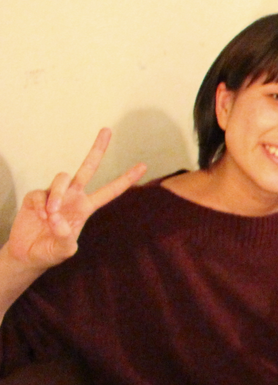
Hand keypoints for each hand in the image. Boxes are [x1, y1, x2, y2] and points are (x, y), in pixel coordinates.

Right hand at [4, 129, 145, 270]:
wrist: (26, 255)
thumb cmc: (50, 251)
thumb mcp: (64, 250)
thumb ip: (65, 238)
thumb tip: (58, 219)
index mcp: (86, 207)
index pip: (110, 191)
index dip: (126, 178)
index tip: (144, 165)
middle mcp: (73, 196)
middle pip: (88, 167)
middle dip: (97, 148)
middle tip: (108, 129)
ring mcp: (54, 194)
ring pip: (62, 179)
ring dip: (56, 197)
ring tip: (50, 216)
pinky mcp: (36, 196)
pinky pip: (41, 193)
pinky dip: (41, 206)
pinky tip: (39, 217)